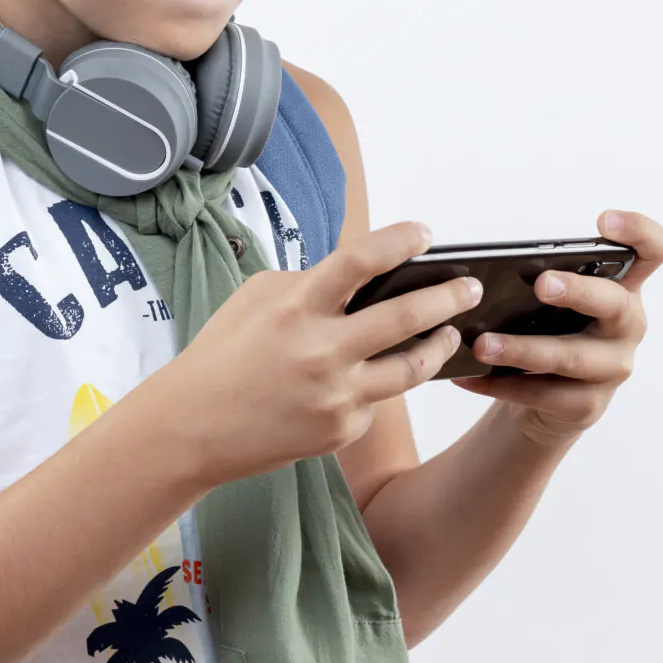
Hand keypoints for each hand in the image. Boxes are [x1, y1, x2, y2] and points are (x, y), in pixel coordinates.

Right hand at [144, 219, 483, 489]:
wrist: (192, 428)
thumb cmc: (223, 354)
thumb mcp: (256, 299)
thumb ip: (308, 285)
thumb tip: (359, 280)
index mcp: (297, 308)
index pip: (360, 261)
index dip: (399, 241)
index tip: (426, 232)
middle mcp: (322, 352)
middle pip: (406, 318)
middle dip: (448, 298)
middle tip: (469, 287)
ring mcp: (336, 395)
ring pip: (411, 368)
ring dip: (438, 346)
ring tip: (450, 334)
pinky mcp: (341, 430)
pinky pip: (375, 401)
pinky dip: (375, 386)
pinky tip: (368, 380)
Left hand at [450, 209, 662, 447]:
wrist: (550, 403)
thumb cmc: (550, 333)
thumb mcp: (553, 304)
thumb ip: (539, 281)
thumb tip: (479, 273)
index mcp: (623, 288)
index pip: (653, 251)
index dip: (638, 232)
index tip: (603, 220)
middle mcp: (627, 326)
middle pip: (615, 303)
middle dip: (578, 291)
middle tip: (540, 284)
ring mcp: (613, 368)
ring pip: (570, 357)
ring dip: (522, 349)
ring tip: (481, 344)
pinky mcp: (588, 405)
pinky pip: (543, 394)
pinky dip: (500, 384)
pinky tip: (467, 376)